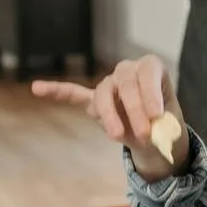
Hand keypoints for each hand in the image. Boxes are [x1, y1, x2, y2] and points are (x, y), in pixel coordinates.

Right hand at [30, 55, 188, 182]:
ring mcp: (109, 85)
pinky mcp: (94, 101)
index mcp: (151, 69)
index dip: (151, 91)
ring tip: (117, 136)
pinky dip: (57, 91)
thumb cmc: (164, 124)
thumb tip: (148, 134)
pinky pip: (74, 94)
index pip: (148, 71)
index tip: (156, 114)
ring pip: (103, 92)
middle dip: (134, 108)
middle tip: (145, 134)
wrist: (155, 133)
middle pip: (125, 81)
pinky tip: (37, 88)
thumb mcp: (170, 125)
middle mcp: (128, 71)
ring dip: (109, 114)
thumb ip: (159, 127)